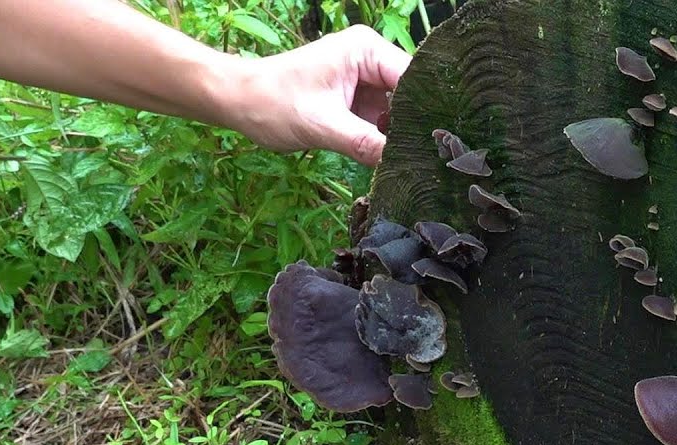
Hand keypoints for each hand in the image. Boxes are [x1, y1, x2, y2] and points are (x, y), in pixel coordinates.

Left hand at [218, 25, 411, 165]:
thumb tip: (401, 163)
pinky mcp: (358, 99)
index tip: (437, 142)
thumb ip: (365, 143)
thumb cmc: (272, 103)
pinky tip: (391, 158)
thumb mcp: (322, 125)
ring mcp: (365, 79)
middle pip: (412, 94)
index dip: (427, 110)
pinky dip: (385, 138)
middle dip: (415, 124)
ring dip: (400, 135)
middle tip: (425, 158)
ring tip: (410, 161)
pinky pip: (383, 119)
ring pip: (400, 110)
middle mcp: (370, 58)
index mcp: (365, 49)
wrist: (238, 103)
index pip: (413, 77)